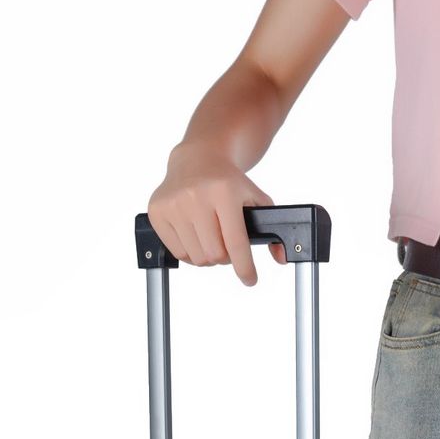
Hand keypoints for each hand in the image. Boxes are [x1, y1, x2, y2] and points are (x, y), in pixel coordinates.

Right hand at [147, 147, 283, 286]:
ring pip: (197, 258)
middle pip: (216, 255)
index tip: (250, 280)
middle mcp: (196, 196)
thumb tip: (281, 258)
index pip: (235, 242)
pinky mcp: (158, 211)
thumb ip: (270, 228)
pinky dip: (191, 253)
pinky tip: (196, 237)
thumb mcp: (255, 197)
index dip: (244, 267)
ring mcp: (174, 204)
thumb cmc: (228, 181)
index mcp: (223, 191)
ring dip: (208, 257)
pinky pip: (178, 253)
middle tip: (228, 247)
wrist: (197, 158)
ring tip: (212, 239)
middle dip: (226, 258)